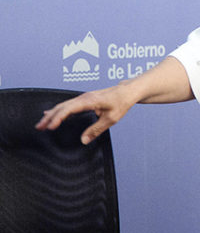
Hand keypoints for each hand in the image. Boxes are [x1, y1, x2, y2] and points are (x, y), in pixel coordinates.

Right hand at [35, 56, 192, 143]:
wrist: (128, 91)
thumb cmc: (121, 102)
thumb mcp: (111, 119)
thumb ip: (96, 130)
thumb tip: (84, 140)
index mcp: (88, 101)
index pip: (68, 109)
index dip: (57, 118)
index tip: (50, 127)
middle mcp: (83, 97)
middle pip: (61, 107)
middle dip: (49, 117)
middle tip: (39, 127)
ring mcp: (83, 97)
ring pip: (63, 105)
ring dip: (51, 114)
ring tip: (42, 123)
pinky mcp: (84, 99)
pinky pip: (68, 104)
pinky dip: (58, 110)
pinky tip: (51, 113)